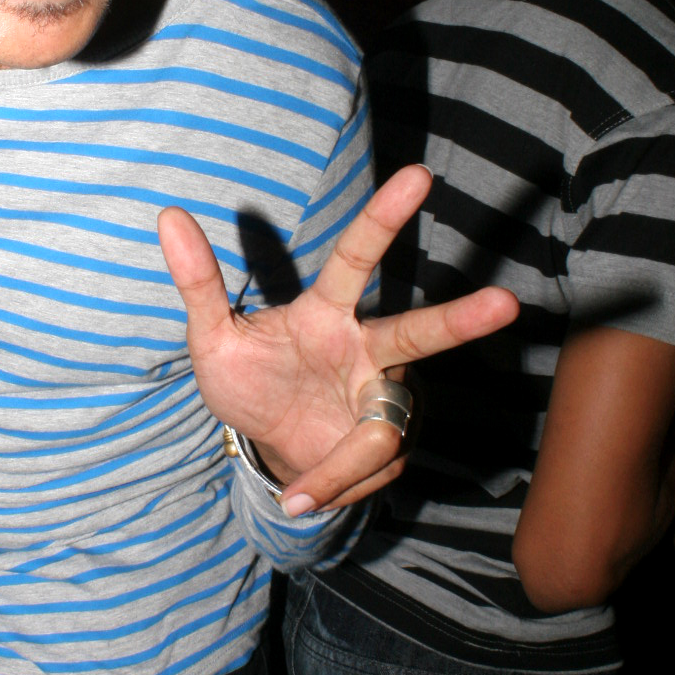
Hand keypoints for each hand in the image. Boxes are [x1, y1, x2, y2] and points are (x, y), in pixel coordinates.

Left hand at [157, 165, 518, 515]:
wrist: (265, 448)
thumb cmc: (247, 379)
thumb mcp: (211, 337)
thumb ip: (198, 280)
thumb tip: (167, 216)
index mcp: (327, 313)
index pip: (358, 259)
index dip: (385, 219)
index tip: (419, 176)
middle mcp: (368, 350)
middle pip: (419, 334)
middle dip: (462, 320)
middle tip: (507, 303)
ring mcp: (384, 399)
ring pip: (386, 427)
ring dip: (349, 462)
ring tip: (299, 494)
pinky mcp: (389, 446)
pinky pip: (364, 468)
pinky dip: (326, 485)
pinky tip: (299, 498)